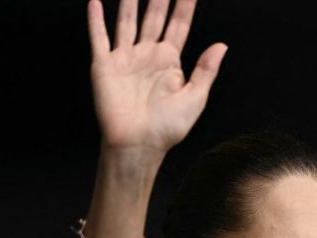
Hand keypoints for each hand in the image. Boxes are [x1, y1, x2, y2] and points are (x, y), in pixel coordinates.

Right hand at [86, 0, 227, 153]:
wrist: (138, 145)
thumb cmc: (167, 127)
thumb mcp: (195, 98)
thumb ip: (206, 70)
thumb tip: (222, 45)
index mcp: (169, 62)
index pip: (179, 25)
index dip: (184, 6)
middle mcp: (146, 56)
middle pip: (154, 17)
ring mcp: (125, 59)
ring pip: (127, 21)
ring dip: (129, 2)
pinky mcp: (105, 66)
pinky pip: (99, 38)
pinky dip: (96, 20)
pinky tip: (94, 2)